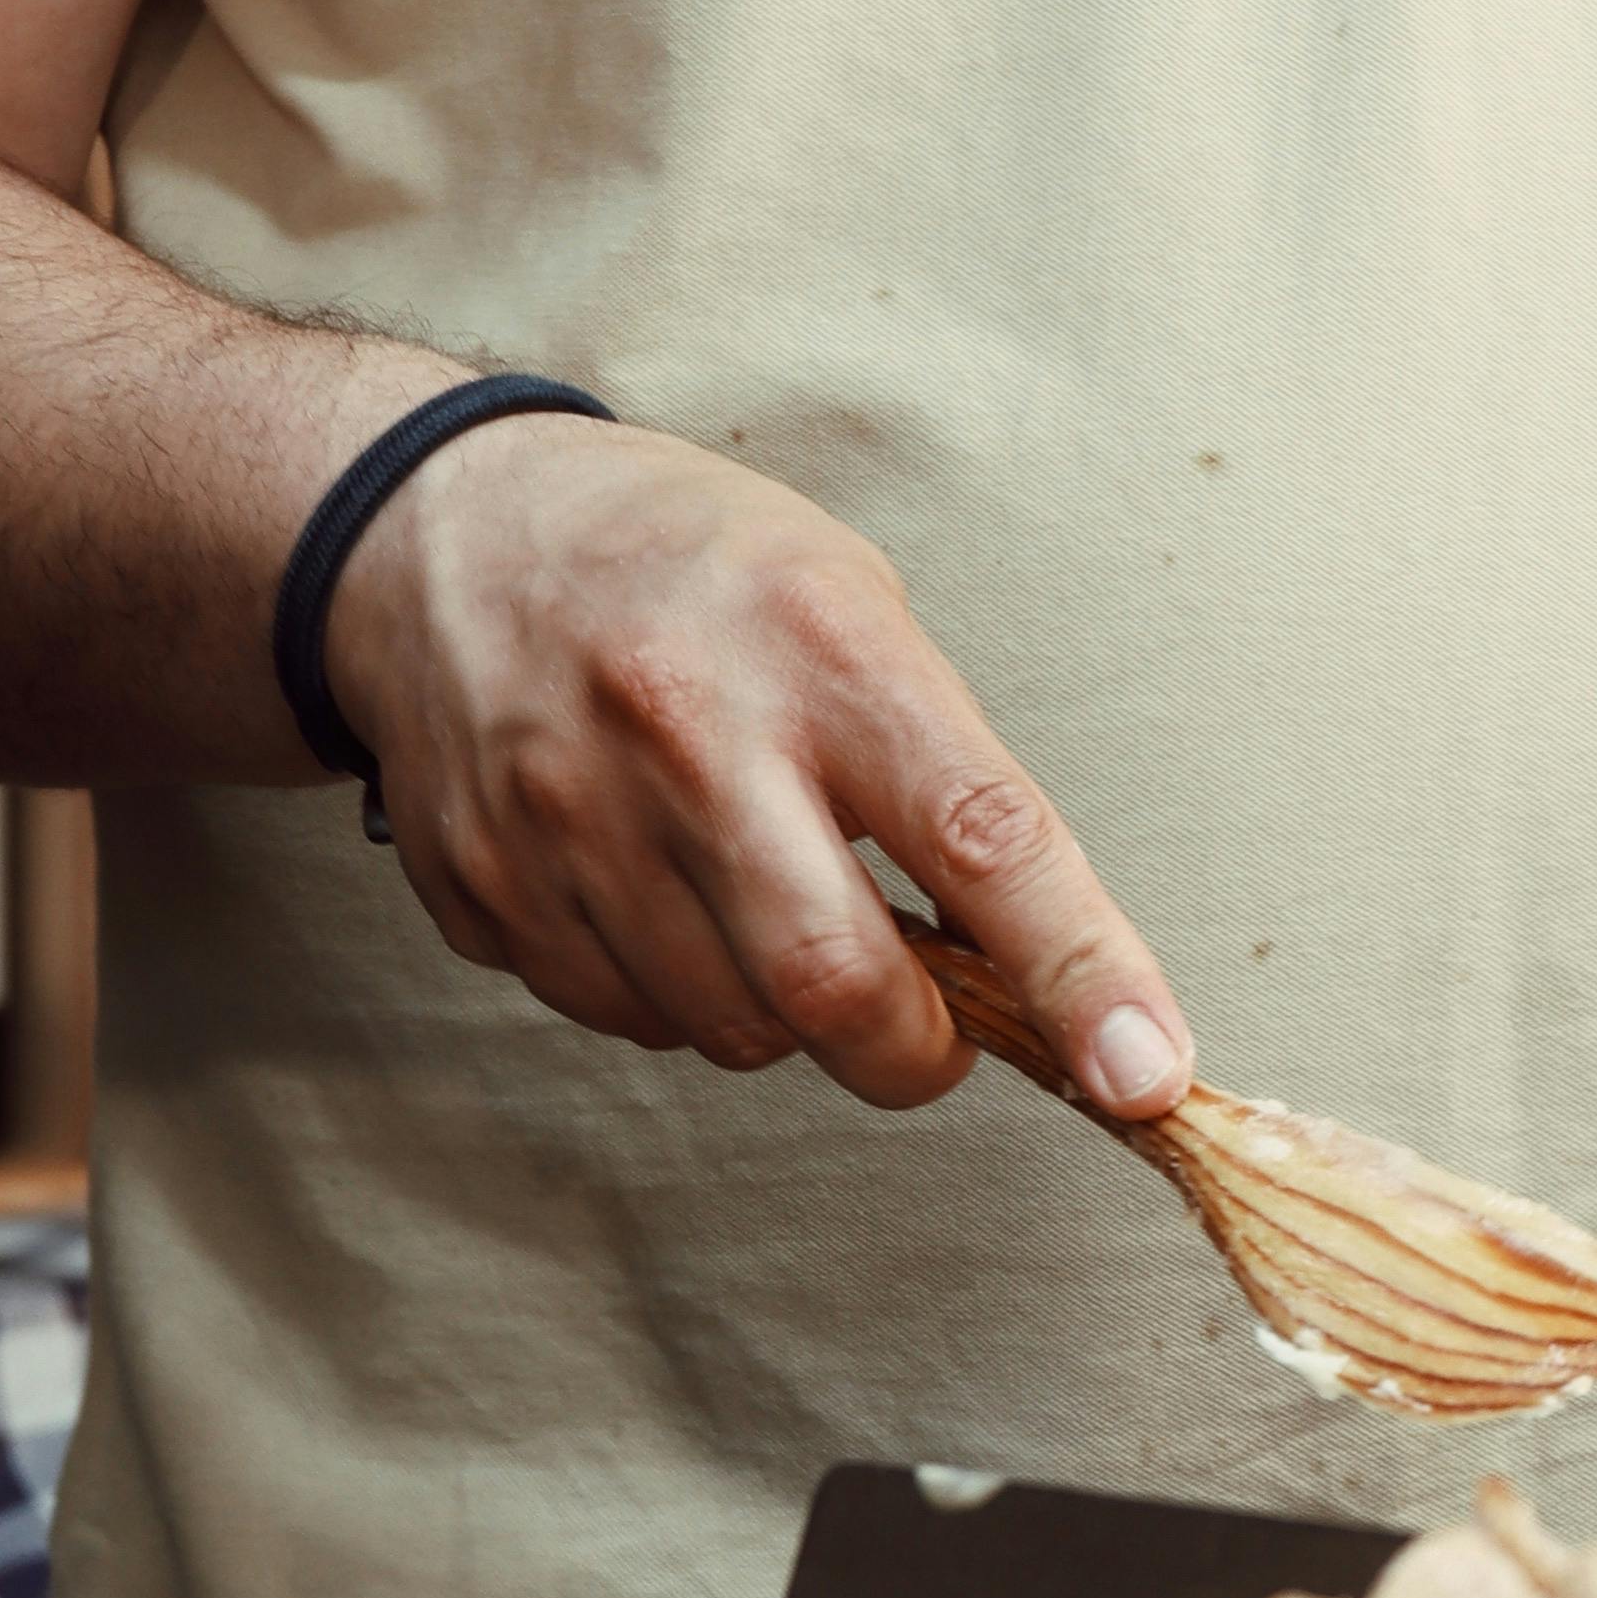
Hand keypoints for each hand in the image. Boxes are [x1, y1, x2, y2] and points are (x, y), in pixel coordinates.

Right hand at [318, 411, 1195, 1124]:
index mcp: (821, 644)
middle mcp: (690, 732)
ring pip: (727, 1026)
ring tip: (765, 899)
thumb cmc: (690, 566)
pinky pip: (621, 1017)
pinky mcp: (486, 882)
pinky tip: (663, 894)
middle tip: (932, 1031)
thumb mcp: (848, 600)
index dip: (1079, 968)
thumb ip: (935, 773)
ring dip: (784, 1014)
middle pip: (832, 983)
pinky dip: (675, 997)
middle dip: (912, 1052)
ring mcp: (569, 814)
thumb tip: (1027, 968)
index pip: (979, 835)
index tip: (1146, 1068)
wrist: (449, 529)